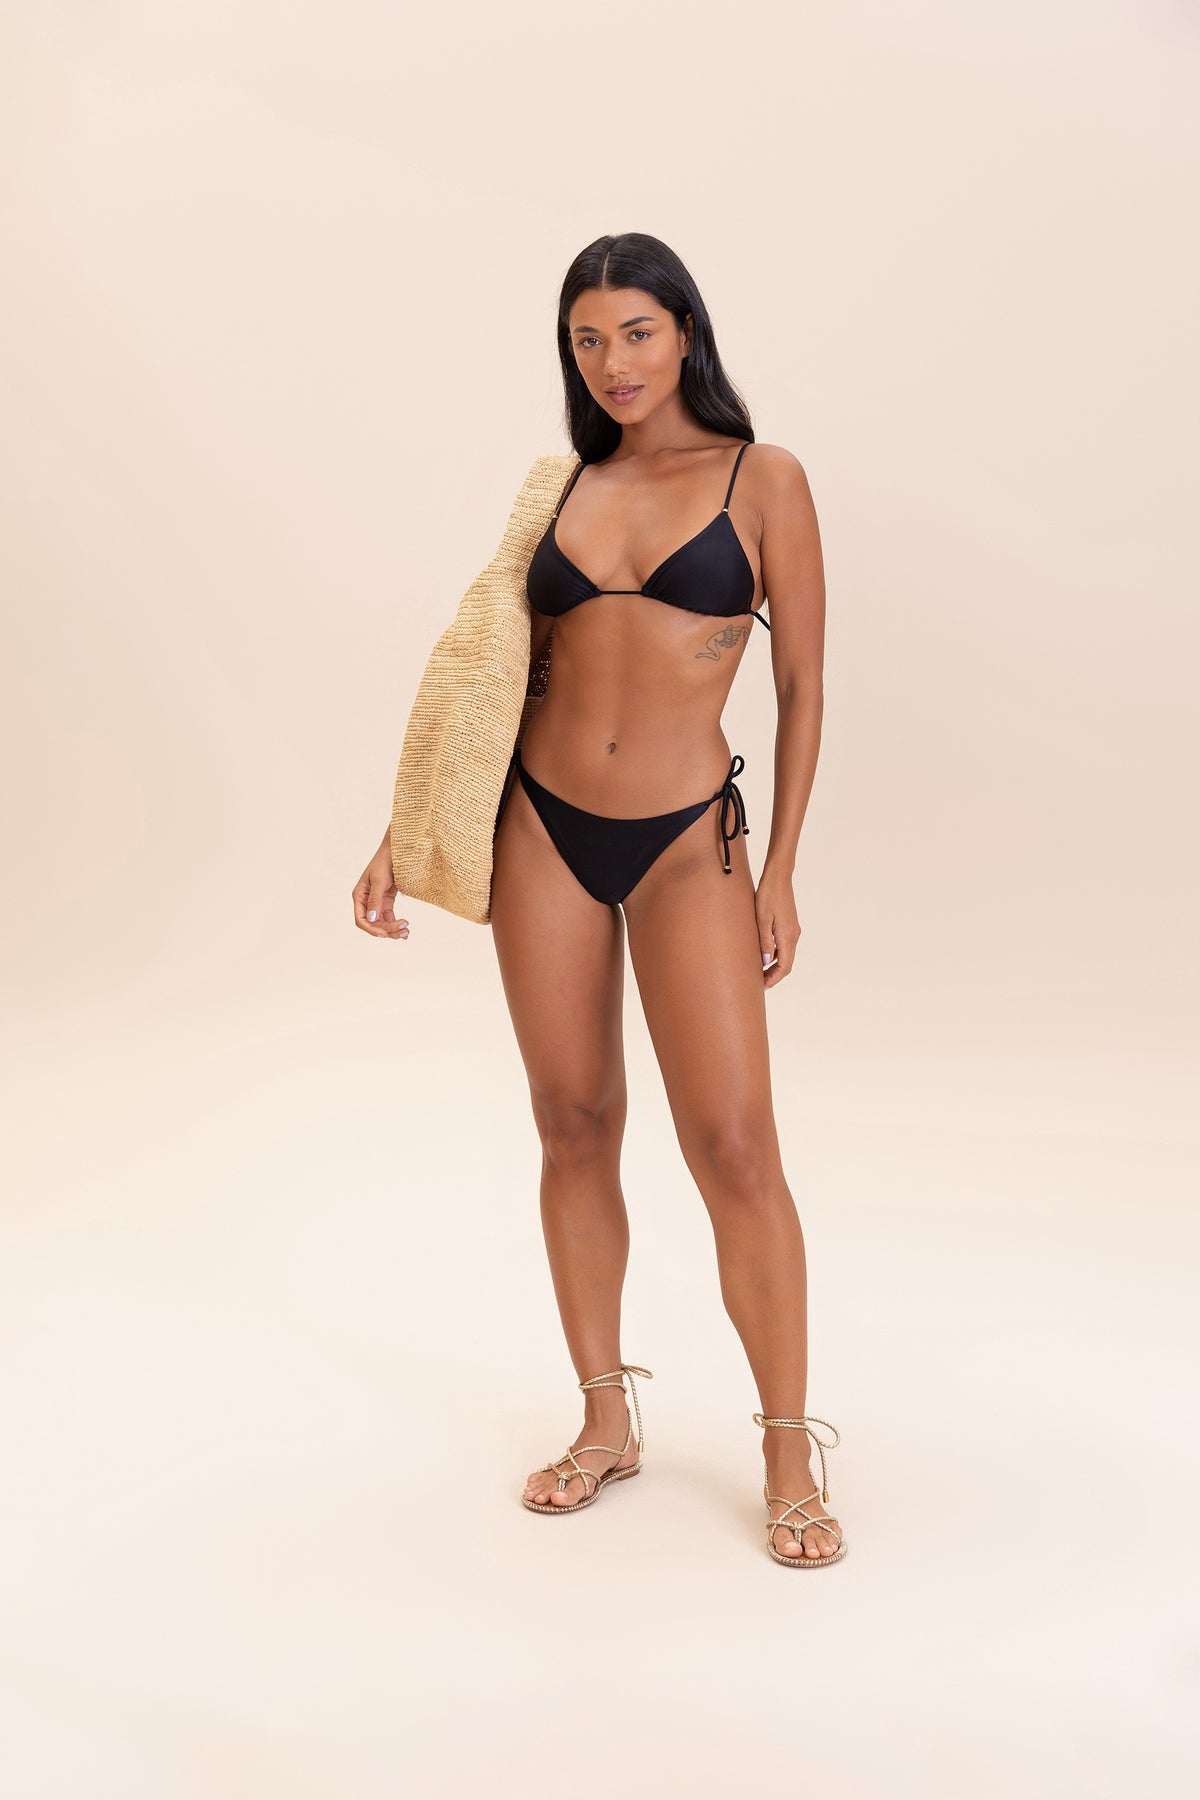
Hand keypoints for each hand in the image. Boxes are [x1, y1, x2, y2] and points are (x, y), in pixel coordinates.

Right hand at [352, 837, 409, 939]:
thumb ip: (375, 900)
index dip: (371, 929)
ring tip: (406, 932)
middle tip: (403, 931)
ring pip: (382, 922)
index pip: (361, 919)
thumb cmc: (384, 861)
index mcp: (359, 896)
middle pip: (373, 923)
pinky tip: (405, 930)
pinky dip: (396, 923)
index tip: (384, 934)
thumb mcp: (379, 880)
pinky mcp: (387, 900)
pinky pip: (390, 917)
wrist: (396, 851)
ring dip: (393, 929)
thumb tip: (371, 919)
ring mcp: (377, 901)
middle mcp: (366, 901)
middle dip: (387, 930)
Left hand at [755, 867, 799, 987]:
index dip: (774, 978)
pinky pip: (785, 946)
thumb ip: (764, 942)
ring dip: (775, 966)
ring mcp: (793, 930)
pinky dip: (777, 955)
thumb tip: (766, 962)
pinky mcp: (790, 925)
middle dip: (774, 975)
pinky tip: (765, 955)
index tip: (763, 986)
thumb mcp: (762, 920)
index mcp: (787, 936)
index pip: (784, 966)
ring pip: (786, 955)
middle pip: (787, 963)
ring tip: (760, 971)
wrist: (778, 877)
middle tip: (759, 983)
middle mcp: (794, 936)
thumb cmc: (768, 895)